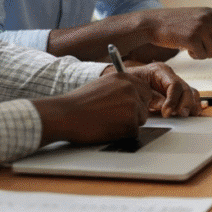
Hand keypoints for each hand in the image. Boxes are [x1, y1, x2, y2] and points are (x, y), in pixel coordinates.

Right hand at [33, 72, 149, 144]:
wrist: (66, 114)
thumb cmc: (79, 103)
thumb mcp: (102, 85)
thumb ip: (119, 89)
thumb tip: (133, 97)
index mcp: (124, 77)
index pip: (144, 89)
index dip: (138, 100)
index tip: (130, 107)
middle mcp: (131, 88)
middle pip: (145, 104)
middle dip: (136, 112)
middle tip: (117, 118)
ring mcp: (132, 104)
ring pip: (140, 119)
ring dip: (128, 124)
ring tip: (108, 122)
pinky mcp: (130, 121)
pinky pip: (134, 132)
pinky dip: (123, 134)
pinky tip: (107, 129)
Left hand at [123, 62, 203, 117]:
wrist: (123, 81)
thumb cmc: (128, 82)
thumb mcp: (136, 87)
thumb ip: (150, 97)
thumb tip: (163, 106)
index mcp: (160, 70)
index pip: (174, 84)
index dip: (173, 99)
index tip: (167, 112)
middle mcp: (170, 76)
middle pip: (186, 89)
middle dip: (184, 103)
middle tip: (179, 115)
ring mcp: (175, 84)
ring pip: (191, 93)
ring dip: (190, 105)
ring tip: (185, 115)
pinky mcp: (177, 94)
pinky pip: (190, 98)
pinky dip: (192, 106)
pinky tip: (192, 114)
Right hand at [137, 7, 211, 58]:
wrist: (153, 23)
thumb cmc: (174, 24)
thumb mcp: (196, 20)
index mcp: (210, 12)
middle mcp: (208, 18)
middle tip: (202, 48)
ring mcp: (200, 27)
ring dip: (204, 54)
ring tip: (191, 45)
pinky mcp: (192, 38)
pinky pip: (203, 55)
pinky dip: (196, 56)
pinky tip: (186, 48)